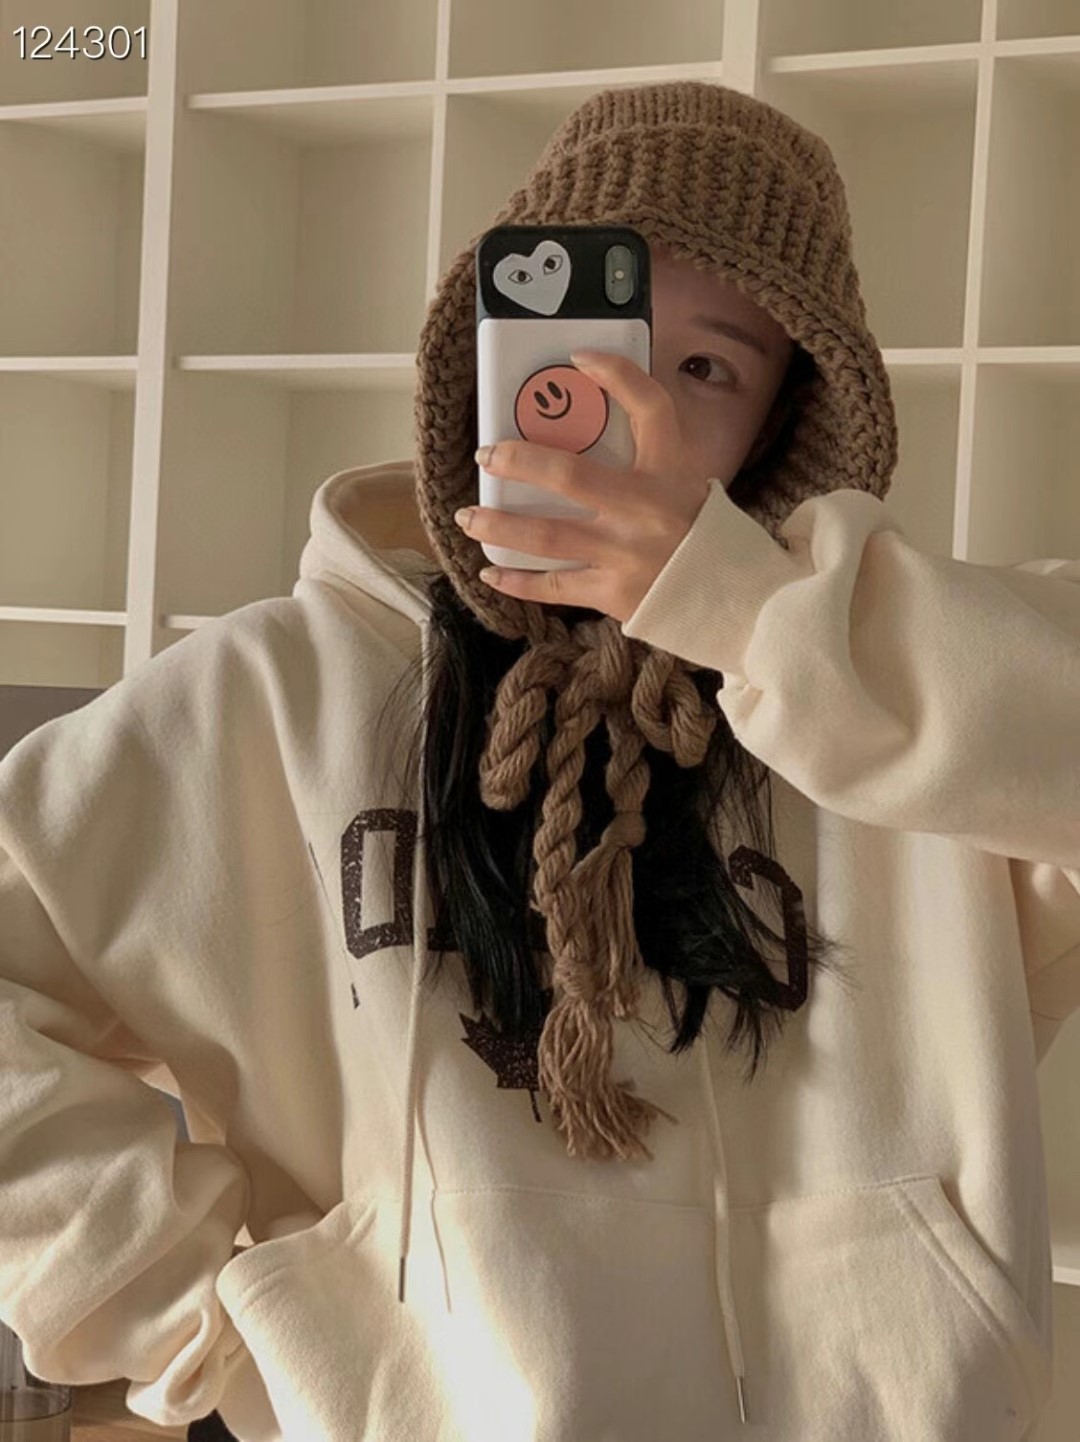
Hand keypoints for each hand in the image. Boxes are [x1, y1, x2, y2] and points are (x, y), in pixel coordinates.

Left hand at [454, 351, 711, 623]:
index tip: (579, 357)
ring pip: (549, 536)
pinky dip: (518, 582)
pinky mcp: (616, 594)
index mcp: (670, 472)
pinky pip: (555, 587)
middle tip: (487, 455)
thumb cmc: (701, 537)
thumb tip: (577, 434)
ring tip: (468, 516)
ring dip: (501, 525)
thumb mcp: (685, 484)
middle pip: (571, 475)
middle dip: (520, 461)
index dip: (616, 374)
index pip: (650, 407)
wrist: (736, 600)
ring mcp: (628, 555)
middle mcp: (647, 510)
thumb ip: (644, 461)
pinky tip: (492, 571)